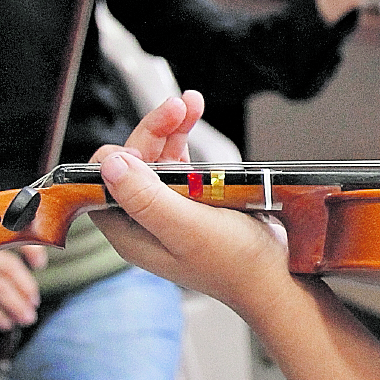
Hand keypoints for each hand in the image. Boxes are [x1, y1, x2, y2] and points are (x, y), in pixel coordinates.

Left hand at [90, 91, 297, 313]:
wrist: (277, 275)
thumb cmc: (237, 263)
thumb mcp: (187, 228)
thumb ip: (146, 198)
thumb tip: (110, 165)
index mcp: (132, 233)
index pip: (103, 184)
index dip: (118, 157)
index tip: (146, 142)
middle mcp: (145, 221)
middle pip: (132, 164)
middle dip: (151, 132)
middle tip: (176, 108)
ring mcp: (169, 210)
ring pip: (156, 158)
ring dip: (170, 128)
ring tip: (190, 104)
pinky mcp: (192, 201)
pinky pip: (180, 163)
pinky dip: (185, 139)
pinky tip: (194, 118)